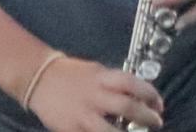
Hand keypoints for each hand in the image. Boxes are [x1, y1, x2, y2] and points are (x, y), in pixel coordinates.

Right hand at [27, 56, 165, 131]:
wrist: (37, 78)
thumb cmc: (70, 74)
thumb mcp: (94, 71)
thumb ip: (114, 83)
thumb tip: (138, 97)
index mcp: (100, 78)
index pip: (131, 83)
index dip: (150, 95)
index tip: (158, 104)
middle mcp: (93, 96)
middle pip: (127, 107)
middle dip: (147, 117)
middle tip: (156, 122)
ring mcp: (82, 115)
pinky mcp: (71, 129)